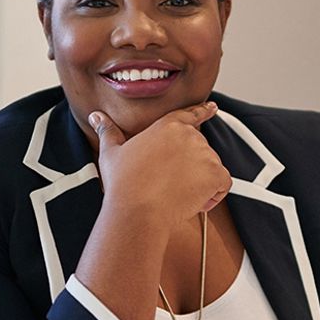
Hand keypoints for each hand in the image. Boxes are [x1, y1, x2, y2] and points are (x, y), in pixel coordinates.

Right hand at [89, 102, 230, 227]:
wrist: (137, 211)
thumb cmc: (123, 184)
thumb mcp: (111, 153)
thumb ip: (108, 132)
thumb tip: (96, 117)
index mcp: (168, 126)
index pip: (190, 114)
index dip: (203, 111)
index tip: (213, 108)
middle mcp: (189, 136)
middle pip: (200, 150)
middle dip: (191, 167)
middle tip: (169, 184)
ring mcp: (205, 154)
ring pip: (212, 168)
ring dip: (201, 182)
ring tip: (175, 194)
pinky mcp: (215, 174)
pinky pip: (223, 184)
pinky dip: (214, 195)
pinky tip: (194, 202)